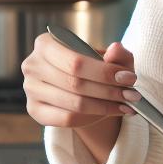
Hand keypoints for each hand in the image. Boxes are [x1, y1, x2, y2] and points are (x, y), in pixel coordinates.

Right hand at [21, 34, 138, 128]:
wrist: (78, 87)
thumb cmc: (93, 68)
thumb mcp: (109, 58)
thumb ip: (117, 54)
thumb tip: (117, 48)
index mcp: (46, 44)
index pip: (76, 62)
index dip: (105, 72)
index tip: (130, 79)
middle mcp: (32, 65)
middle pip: (75, 84)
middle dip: (109, 91)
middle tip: (132, 95)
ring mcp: (30, 89)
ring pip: (73, 103)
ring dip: (105, 106)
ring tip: (126, 105)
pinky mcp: (34, 110)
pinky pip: (66, 119)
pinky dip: (91, 118)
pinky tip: (109, 113)